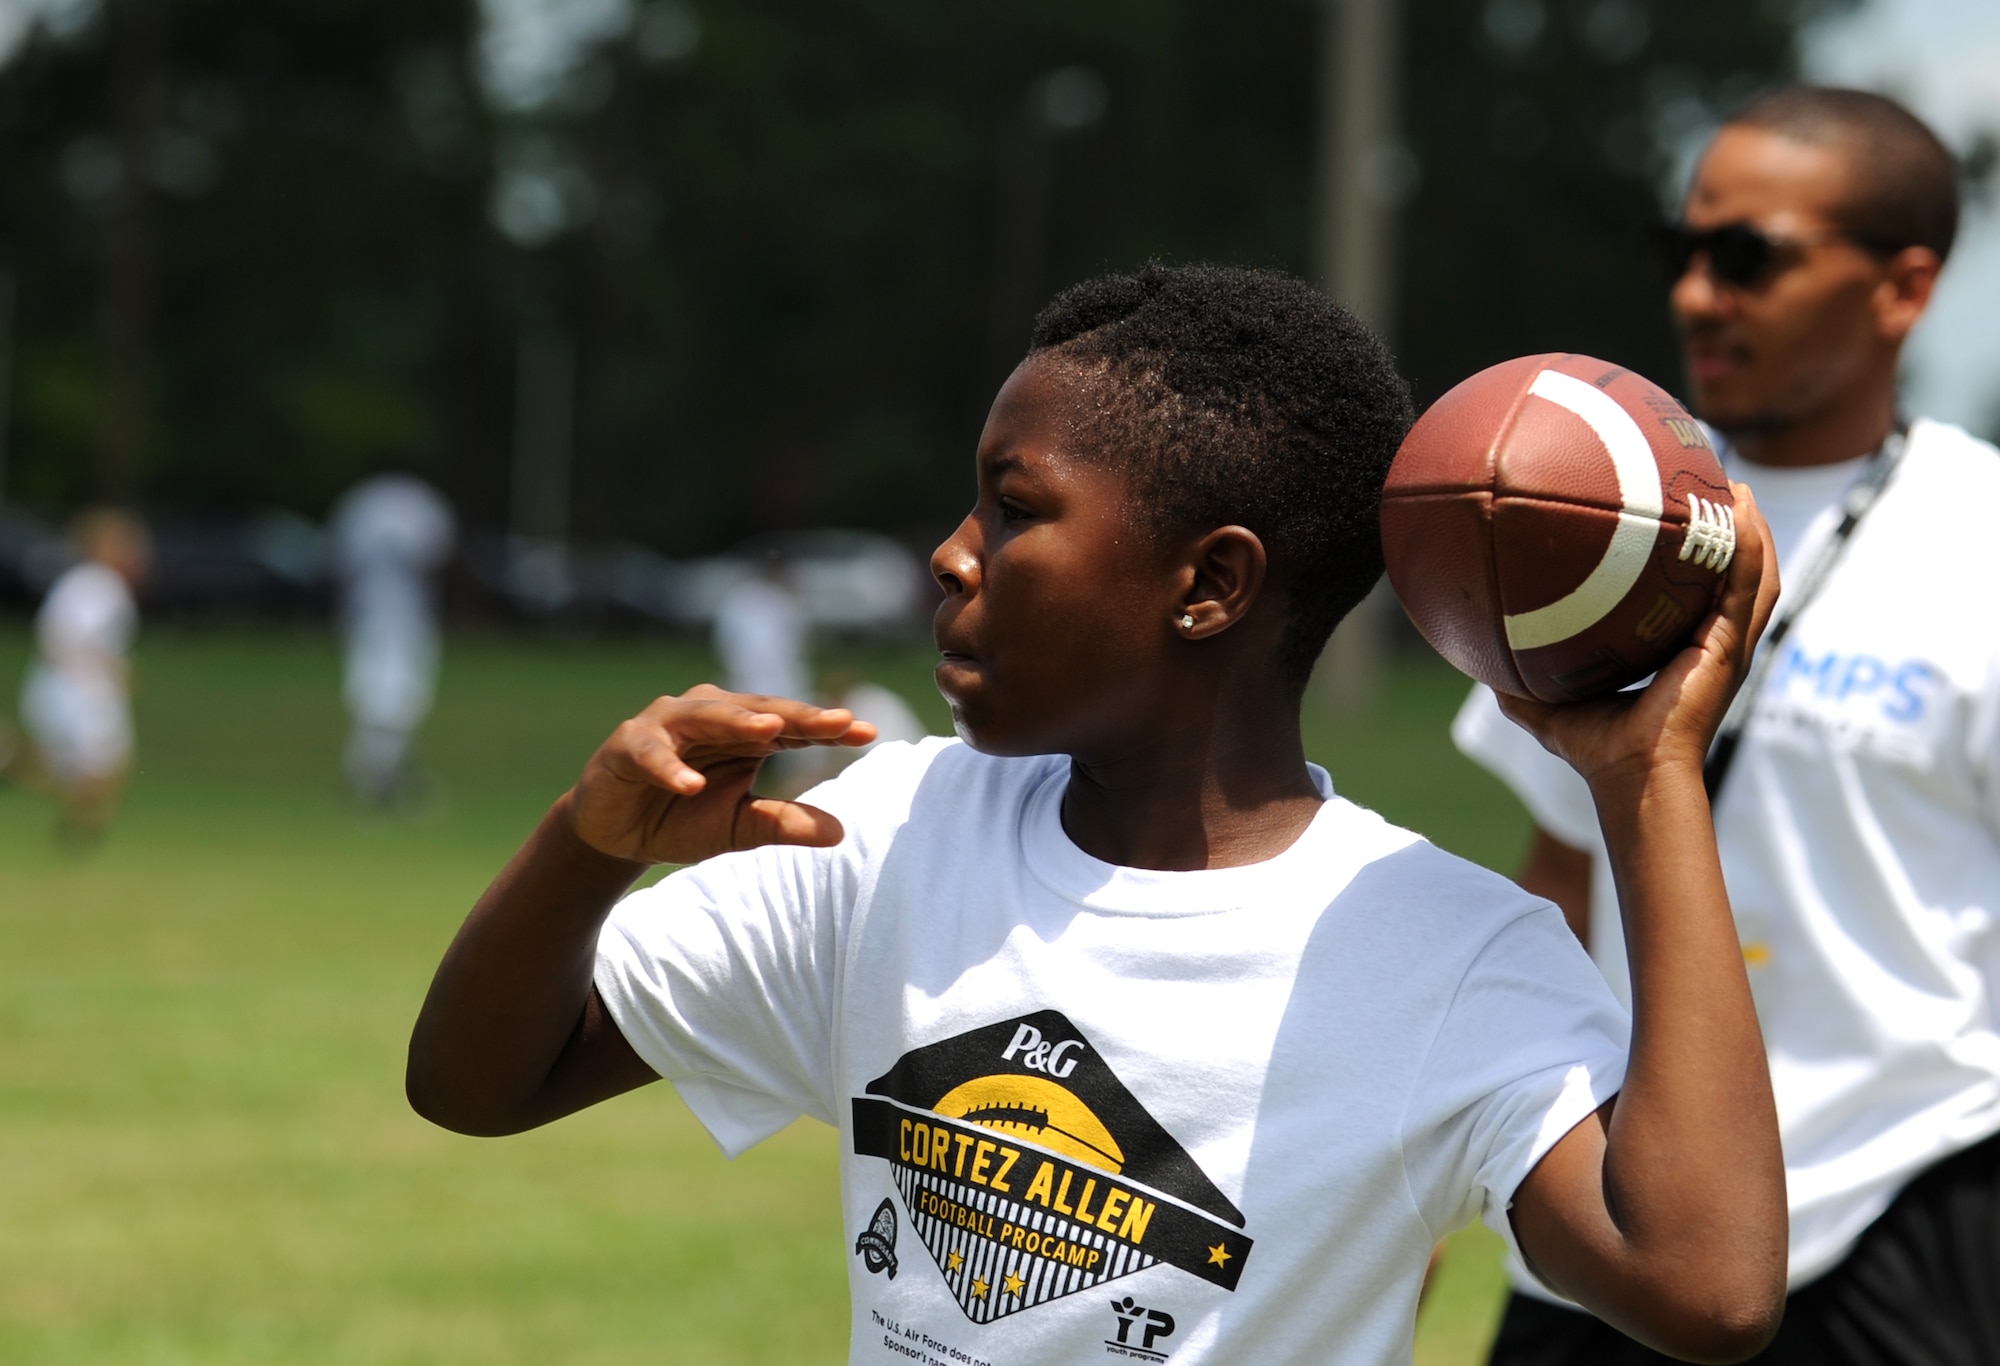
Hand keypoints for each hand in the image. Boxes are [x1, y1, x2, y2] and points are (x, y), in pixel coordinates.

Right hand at [565, 684, 877, 865]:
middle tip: (837, 721)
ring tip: (771, 731)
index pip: (794, 726)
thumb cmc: (684, 818)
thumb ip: (783, 824)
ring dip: (737, 721)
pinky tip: (690, 784)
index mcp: (745, 733)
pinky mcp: (628, 745)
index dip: (829, 729)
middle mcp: (711, 716)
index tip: (870, 734)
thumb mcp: (739, 827)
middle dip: (799, 715)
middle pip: (760, 711)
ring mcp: (667, 724)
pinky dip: (670, 767)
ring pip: (707, 716)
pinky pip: (653, 753)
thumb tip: (842, 832)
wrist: (616, 835)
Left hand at [1498, 484, 1778, 788]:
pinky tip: (1741, 511)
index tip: (1672, 516)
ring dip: (1748, 530)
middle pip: (1731, 575)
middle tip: (1712, 486)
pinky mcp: (1727, 647)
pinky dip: (1748, 547)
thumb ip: (1514, 682)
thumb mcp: (1546, 706)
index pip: (1690, 593)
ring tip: (1735, 488)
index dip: (1689, 558)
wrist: (1629, 775)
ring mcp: (1724, 645)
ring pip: (1752, 574)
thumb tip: (1470, 659)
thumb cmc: (1595, 750)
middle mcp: (1708, 643)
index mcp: (1677, 651)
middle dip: (1728, 531)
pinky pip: (1745, 586)